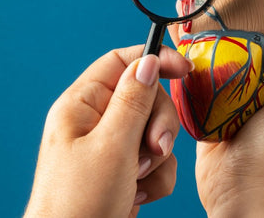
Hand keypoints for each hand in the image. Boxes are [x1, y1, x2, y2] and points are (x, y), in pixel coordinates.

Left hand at [24, 46, 192, 217]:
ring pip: (155, 130)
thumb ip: (134, 102)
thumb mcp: (111, 146)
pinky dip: (156, 177)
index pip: (120, 62)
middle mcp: (96, 122)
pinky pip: (156, 159)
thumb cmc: (79, 203)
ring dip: (157, 157)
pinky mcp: (125, 170)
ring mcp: (112, 147)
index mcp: (82, 105)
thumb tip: (148, 61)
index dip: (153, 59)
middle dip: (158, 122)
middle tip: (154, 147)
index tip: (185, 68)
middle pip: (145, 97)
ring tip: (137, 178)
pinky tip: (137, 195)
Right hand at [195, 9, 263, 216]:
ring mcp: (238, 92)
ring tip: (195, 4)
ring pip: (225, 51)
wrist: (243, 195)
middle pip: (252, 37)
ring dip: (211, 31)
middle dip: (236, 15)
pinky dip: (192, 54)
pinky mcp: (211, 102)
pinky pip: (202, 72)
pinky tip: (180, 35)